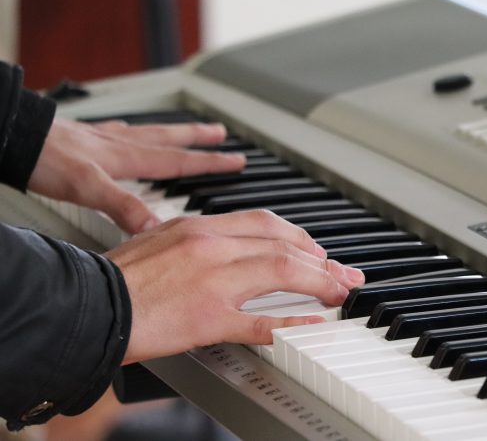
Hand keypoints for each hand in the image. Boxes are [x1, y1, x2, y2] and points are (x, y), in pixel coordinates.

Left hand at [28, 118, 245, 233]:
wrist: (12, 137)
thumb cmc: (45, 160)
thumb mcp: (88, 188)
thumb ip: (123, 206)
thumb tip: (157, 227)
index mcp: (129, 158)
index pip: (180, 161)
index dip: (210, 162)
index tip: (236, 160)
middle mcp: (122, 145)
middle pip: (171, 140)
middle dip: (199, 139)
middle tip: (221, 134)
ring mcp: (106, 139)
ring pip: (151, 133)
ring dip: (175, 132)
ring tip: (191, 128)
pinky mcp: (88, 138)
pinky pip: (124, 132)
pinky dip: (137, 133)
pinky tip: (131, 135)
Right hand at [105, 211, 364, 363]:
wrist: (84, 305)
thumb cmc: (113, 278)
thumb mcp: (155, 241)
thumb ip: (191, 240)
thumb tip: (219, 247)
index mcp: (198, 226)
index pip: (265, 223)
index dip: (299, 237)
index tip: (316, 250)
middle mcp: (211, 245)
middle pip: (283, 243)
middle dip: (321, 258)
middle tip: (342, 272)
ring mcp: (213, 281)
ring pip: (282, 270)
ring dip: (319, 281)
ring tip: (339, 291)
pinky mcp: (208, 318)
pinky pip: (262, 321)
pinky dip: (293, 322)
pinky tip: (314, 323)